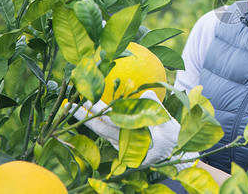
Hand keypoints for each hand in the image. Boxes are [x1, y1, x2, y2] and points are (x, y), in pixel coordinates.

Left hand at [68, 90, 198, 167]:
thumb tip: (145, 93)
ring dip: (89, 117)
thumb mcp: (168, 125)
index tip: (84, 101)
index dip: (95, 113)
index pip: (108, 124)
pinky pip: (110, 128)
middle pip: (99, 126)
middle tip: (69, 103)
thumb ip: (155, 108)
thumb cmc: (174, 140)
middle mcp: (123, 141)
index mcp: (131, 140)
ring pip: (102, 128)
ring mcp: (123, 141)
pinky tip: (93, 110)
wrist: (178, 154)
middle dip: (84, 115)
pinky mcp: (126, 138)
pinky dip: (101, 118)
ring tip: (76, 104)